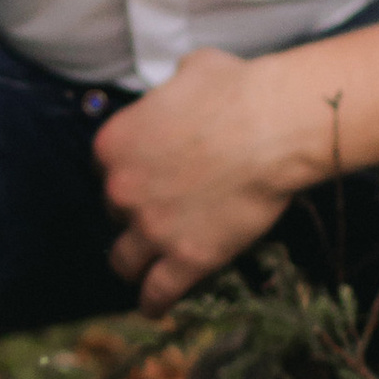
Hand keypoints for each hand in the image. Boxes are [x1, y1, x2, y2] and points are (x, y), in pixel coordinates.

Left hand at [92, 49, 306, 309]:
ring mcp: (151, 228)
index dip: (129, 174)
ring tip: (142, 269)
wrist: (272, 126)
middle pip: (115, 212)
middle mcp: (121, 189)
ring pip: (123, 260)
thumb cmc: (237, 89)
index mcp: (113, 143)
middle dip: (134, 212)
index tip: (147, 177)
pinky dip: (154, 302)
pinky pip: (157, 292)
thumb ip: (171, 91)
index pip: (105, 169)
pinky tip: (154, 307)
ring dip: (133, 262)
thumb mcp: (189, 71)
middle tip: (160, 212)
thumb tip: (181, 87)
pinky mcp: (185, 258)